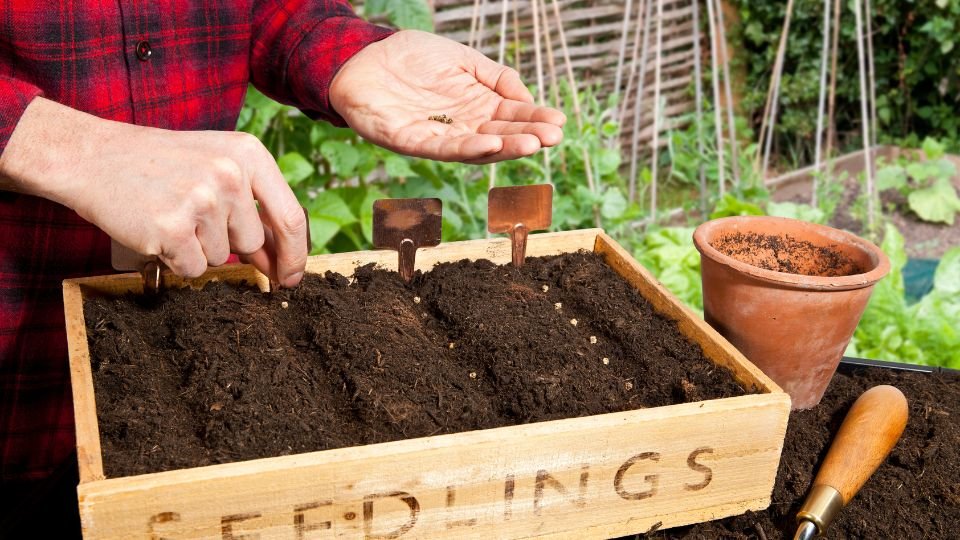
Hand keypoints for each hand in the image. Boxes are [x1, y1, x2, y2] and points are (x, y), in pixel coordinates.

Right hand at [0, 98, 307, 286]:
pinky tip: (157, 229)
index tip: (293, 276)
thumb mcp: (217, 167)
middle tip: (192, 218)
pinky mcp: (173, 227)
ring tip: (171, 214)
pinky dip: (175, 259)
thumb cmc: (160, 165)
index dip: (295, 254)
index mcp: (249, 155)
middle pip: (252, 242)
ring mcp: (202, 201)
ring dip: (197, 248)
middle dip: (228, 244)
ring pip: (221, 257)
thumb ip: (253, 207)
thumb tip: (280, 261)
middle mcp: (230, 175)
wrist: (93, 157)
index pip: (291, 217)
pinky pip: (192, 268)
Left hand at [330, 30, 565, 164]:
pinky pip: (442, 148)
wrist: (362, 57)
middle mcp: (460, 126)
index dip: (535, 120)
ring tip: (531, 144)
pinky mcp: (411, 141)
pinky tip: (489, 143)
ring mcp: (437, 136)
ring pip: (476, 147)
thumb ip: (495, 77)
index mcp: (475, 106)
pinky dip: (466, 148)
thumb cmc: (411, 57)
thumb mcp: (463, 60)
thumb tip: (526, 98)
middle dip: (527, 136)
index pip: (511, 117)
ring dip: (504, 148)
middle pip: (500, 136)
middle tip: (553, 137)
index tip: (559, 122)